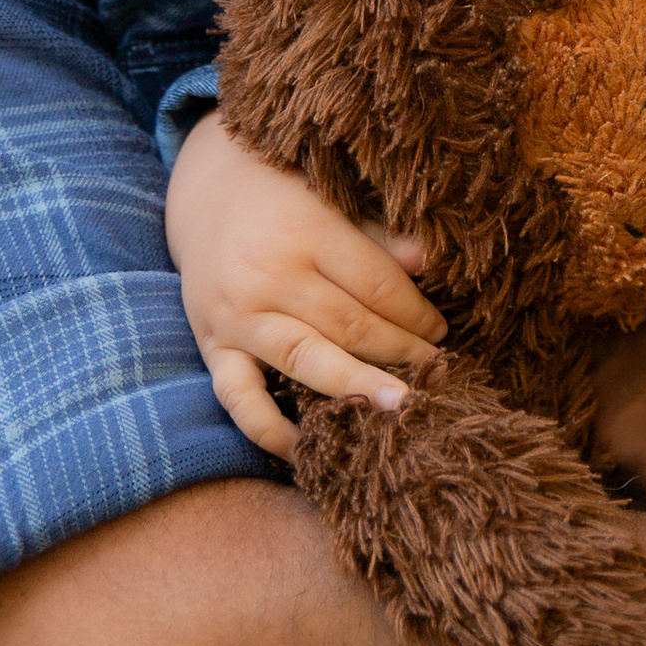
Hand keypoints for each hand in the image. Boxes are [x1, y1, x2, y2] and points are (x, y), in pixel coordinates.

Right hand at [167, 110, 444, 461]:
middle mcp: (268, 275)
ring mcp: (237, 315)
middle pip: (349, 325)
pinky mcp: (211, 344)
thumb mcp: (332, 200)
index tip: (440, 332)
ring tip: (400, 409)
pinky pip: (237, 397)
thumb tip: (430, 262)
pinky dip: (267, 428)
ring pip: (304, 359)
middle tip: (437, 376)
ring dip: (356, 388)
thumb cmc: (285, 197)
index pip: (377, 286)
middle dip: (401, 353)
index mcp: (305, 231)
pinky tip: (303, 450)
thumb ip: (378, 236)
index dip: (416, 314)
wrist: (206, 194)